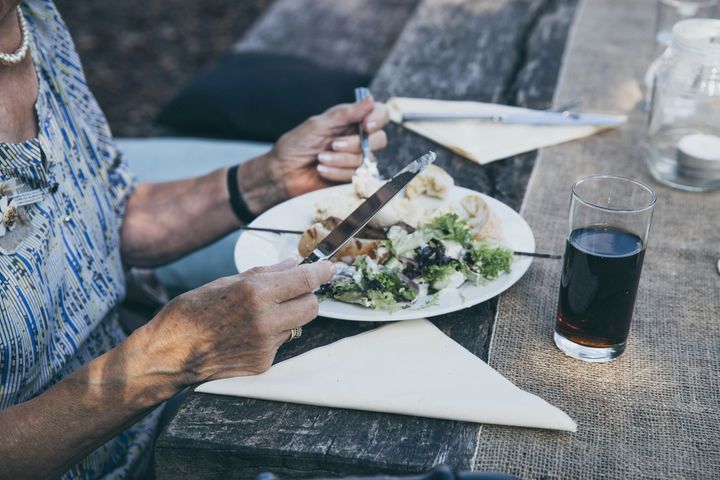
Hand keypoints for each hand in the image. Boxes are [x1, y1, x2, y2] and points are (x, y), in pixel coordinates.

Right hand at [151, 258, 334, 384]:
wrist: (169, 354)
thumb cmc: (191, 313)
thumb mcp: (225, 282)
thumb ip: (264, 274)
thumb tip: (292, 264)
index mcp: (254, 293)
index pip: (304, 280)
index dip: (322, 272)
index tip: (330, 268)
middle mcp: (265, 319)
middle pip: (311, 306)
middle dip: (307, 296)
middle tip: (294, 290)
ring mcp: (266, 344)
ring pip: (297, 325)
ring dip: (288, 316)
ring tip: (258, 314)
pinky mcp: (263, 363)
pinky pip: (281, 343)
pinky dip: (272, 334)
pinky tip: (247, 333)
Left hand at [237, 96, 389, 213]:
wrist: (283, 172)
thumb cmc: (297, 145)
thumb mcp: (319, 124)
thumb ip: (345, 113)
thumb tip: (370, 99)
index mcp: (352, 121)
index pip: (380, 114)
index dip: (378, 119)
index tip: (367, 125)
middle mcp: (359, 139)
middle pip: (379, 139)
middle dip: (355, 143)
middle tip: (333, 144)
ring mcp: (357, 160)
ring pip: (365, 159)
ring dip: (340, 159)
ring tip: (320, 159)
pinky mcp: (352, 179)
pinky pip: (356, 176)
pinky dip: (337, 172)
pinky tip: (321, 170)